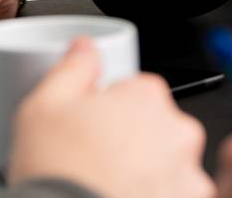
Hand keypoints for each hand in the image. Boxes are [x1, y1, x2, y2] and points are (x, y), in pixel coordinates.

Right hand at [9, 38, 212, 197]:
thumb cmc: (58, 174)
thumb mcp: (42, 108)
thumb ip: (72, 69)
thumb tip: (85, 48)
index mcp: (147, 96)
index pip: (136, 92)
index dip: (109, 112)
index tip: (93, 131)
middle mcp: (178, 131)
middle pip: (156, 127)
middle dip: (133, 142)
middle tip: (97, 163)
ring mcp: (189, 174)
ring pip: (168, 165)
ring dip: (148, 174)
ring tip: (109, 188)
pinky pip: (174, 195)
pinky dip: (156, 197)